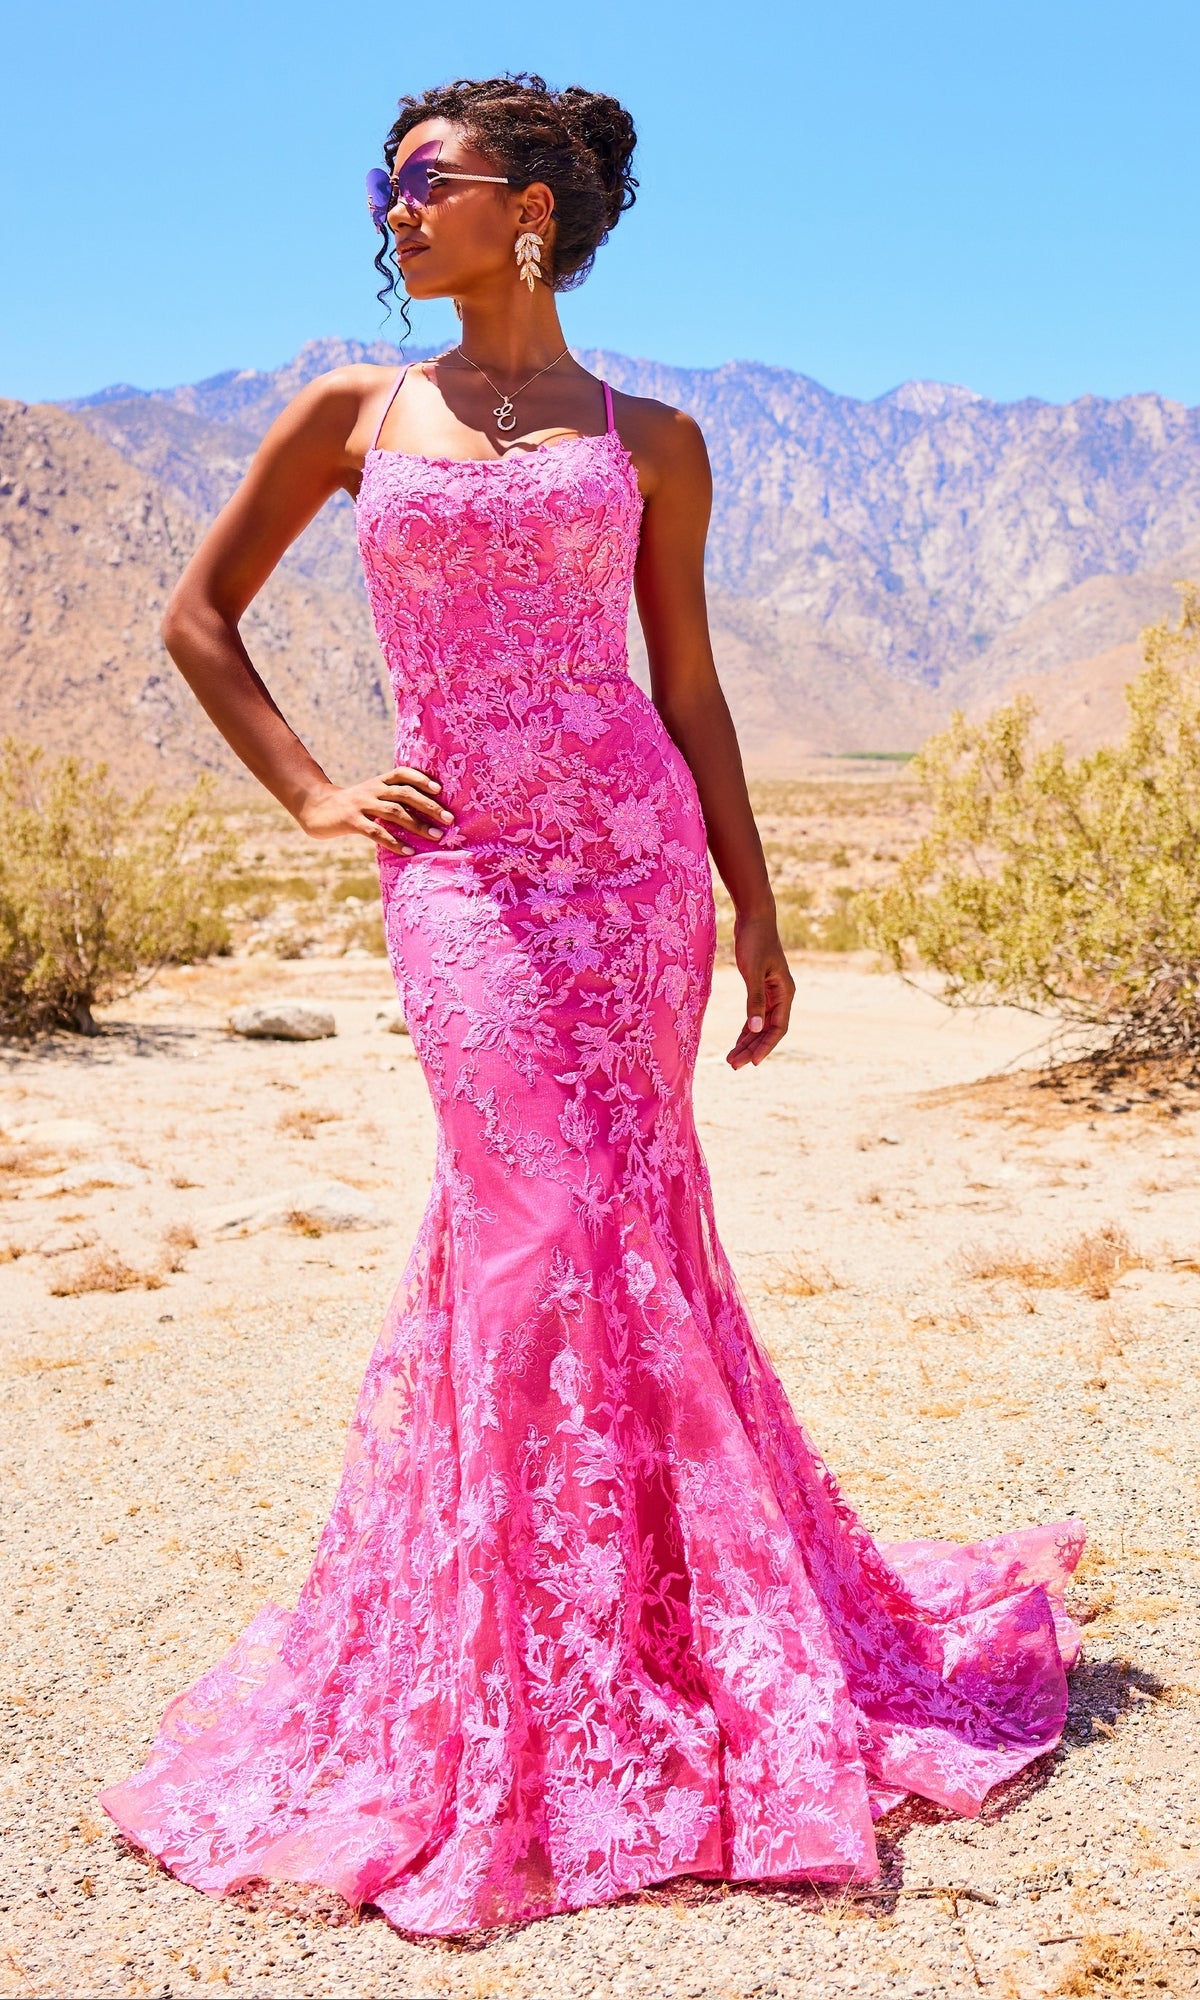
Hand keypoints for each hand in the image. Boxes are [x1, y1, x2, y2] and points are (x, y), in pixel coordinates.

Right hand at [296, 766, 453, 855]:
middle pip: (404, 794)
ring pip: (394, 813)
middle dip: (429, 806)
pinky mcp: (352, 821)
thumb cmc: (353, 806)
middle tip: (449, 818)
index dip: (421, 778)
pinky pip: (377, 832)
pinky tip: (409, 851)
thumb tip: (425, 810)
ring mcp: (361, 805)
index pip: (403, 773)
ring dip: (418, 825)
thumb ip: (392, 798)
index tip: (440, 789)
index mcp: (378, 782)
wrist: (317, 809)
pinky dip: (395, 842)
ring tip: (436, 836)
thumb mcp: (371, 796)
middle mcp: (372, 790)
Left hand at [727, 910, 794, 1068]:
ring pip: (760, 1024)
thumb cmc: (755, 940)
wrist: (754, 916)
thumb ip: (754, 1000)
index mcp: (785, 993)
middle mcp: (781, 996)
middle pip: (768, 1030)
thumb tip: (754, 1029)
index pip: (778, 1028)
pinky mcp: (760, 987)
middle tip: (734, 1065)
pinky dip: (746, 1028)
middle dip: (752, 1048)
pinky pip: (755, 1014)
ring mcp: (771, 992)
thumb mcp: (752, 971)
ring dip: (747, 1041)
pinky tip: (738, 1040)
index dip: (766, 1046)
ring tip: (732, 1059)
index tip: (752, 1062)